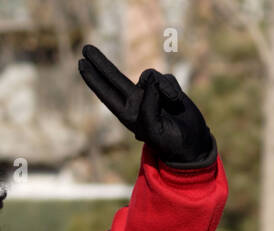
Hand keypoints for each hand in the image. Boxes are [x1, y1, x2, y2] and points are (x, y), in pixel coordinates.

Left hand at [77, 44, 215, 168]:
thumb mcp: (154, 129)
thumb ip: (148, 105)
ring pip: (150, 75)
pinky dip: (174, 88)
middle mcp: (135, 101)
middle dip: (100, 62)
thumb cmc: (169, 140)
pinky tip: (177, 102)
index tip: (81, 63)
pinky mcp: (165, 87)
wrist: (192, 139)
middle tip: (85, 48)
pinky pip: (167, 78)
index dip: (93, 79)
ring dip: (164, 88)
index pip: (106, 93)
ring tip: (171, 105)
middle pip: (114, 77)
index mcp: (127, 113)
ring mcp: (150, 92)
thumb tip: (148, 79)